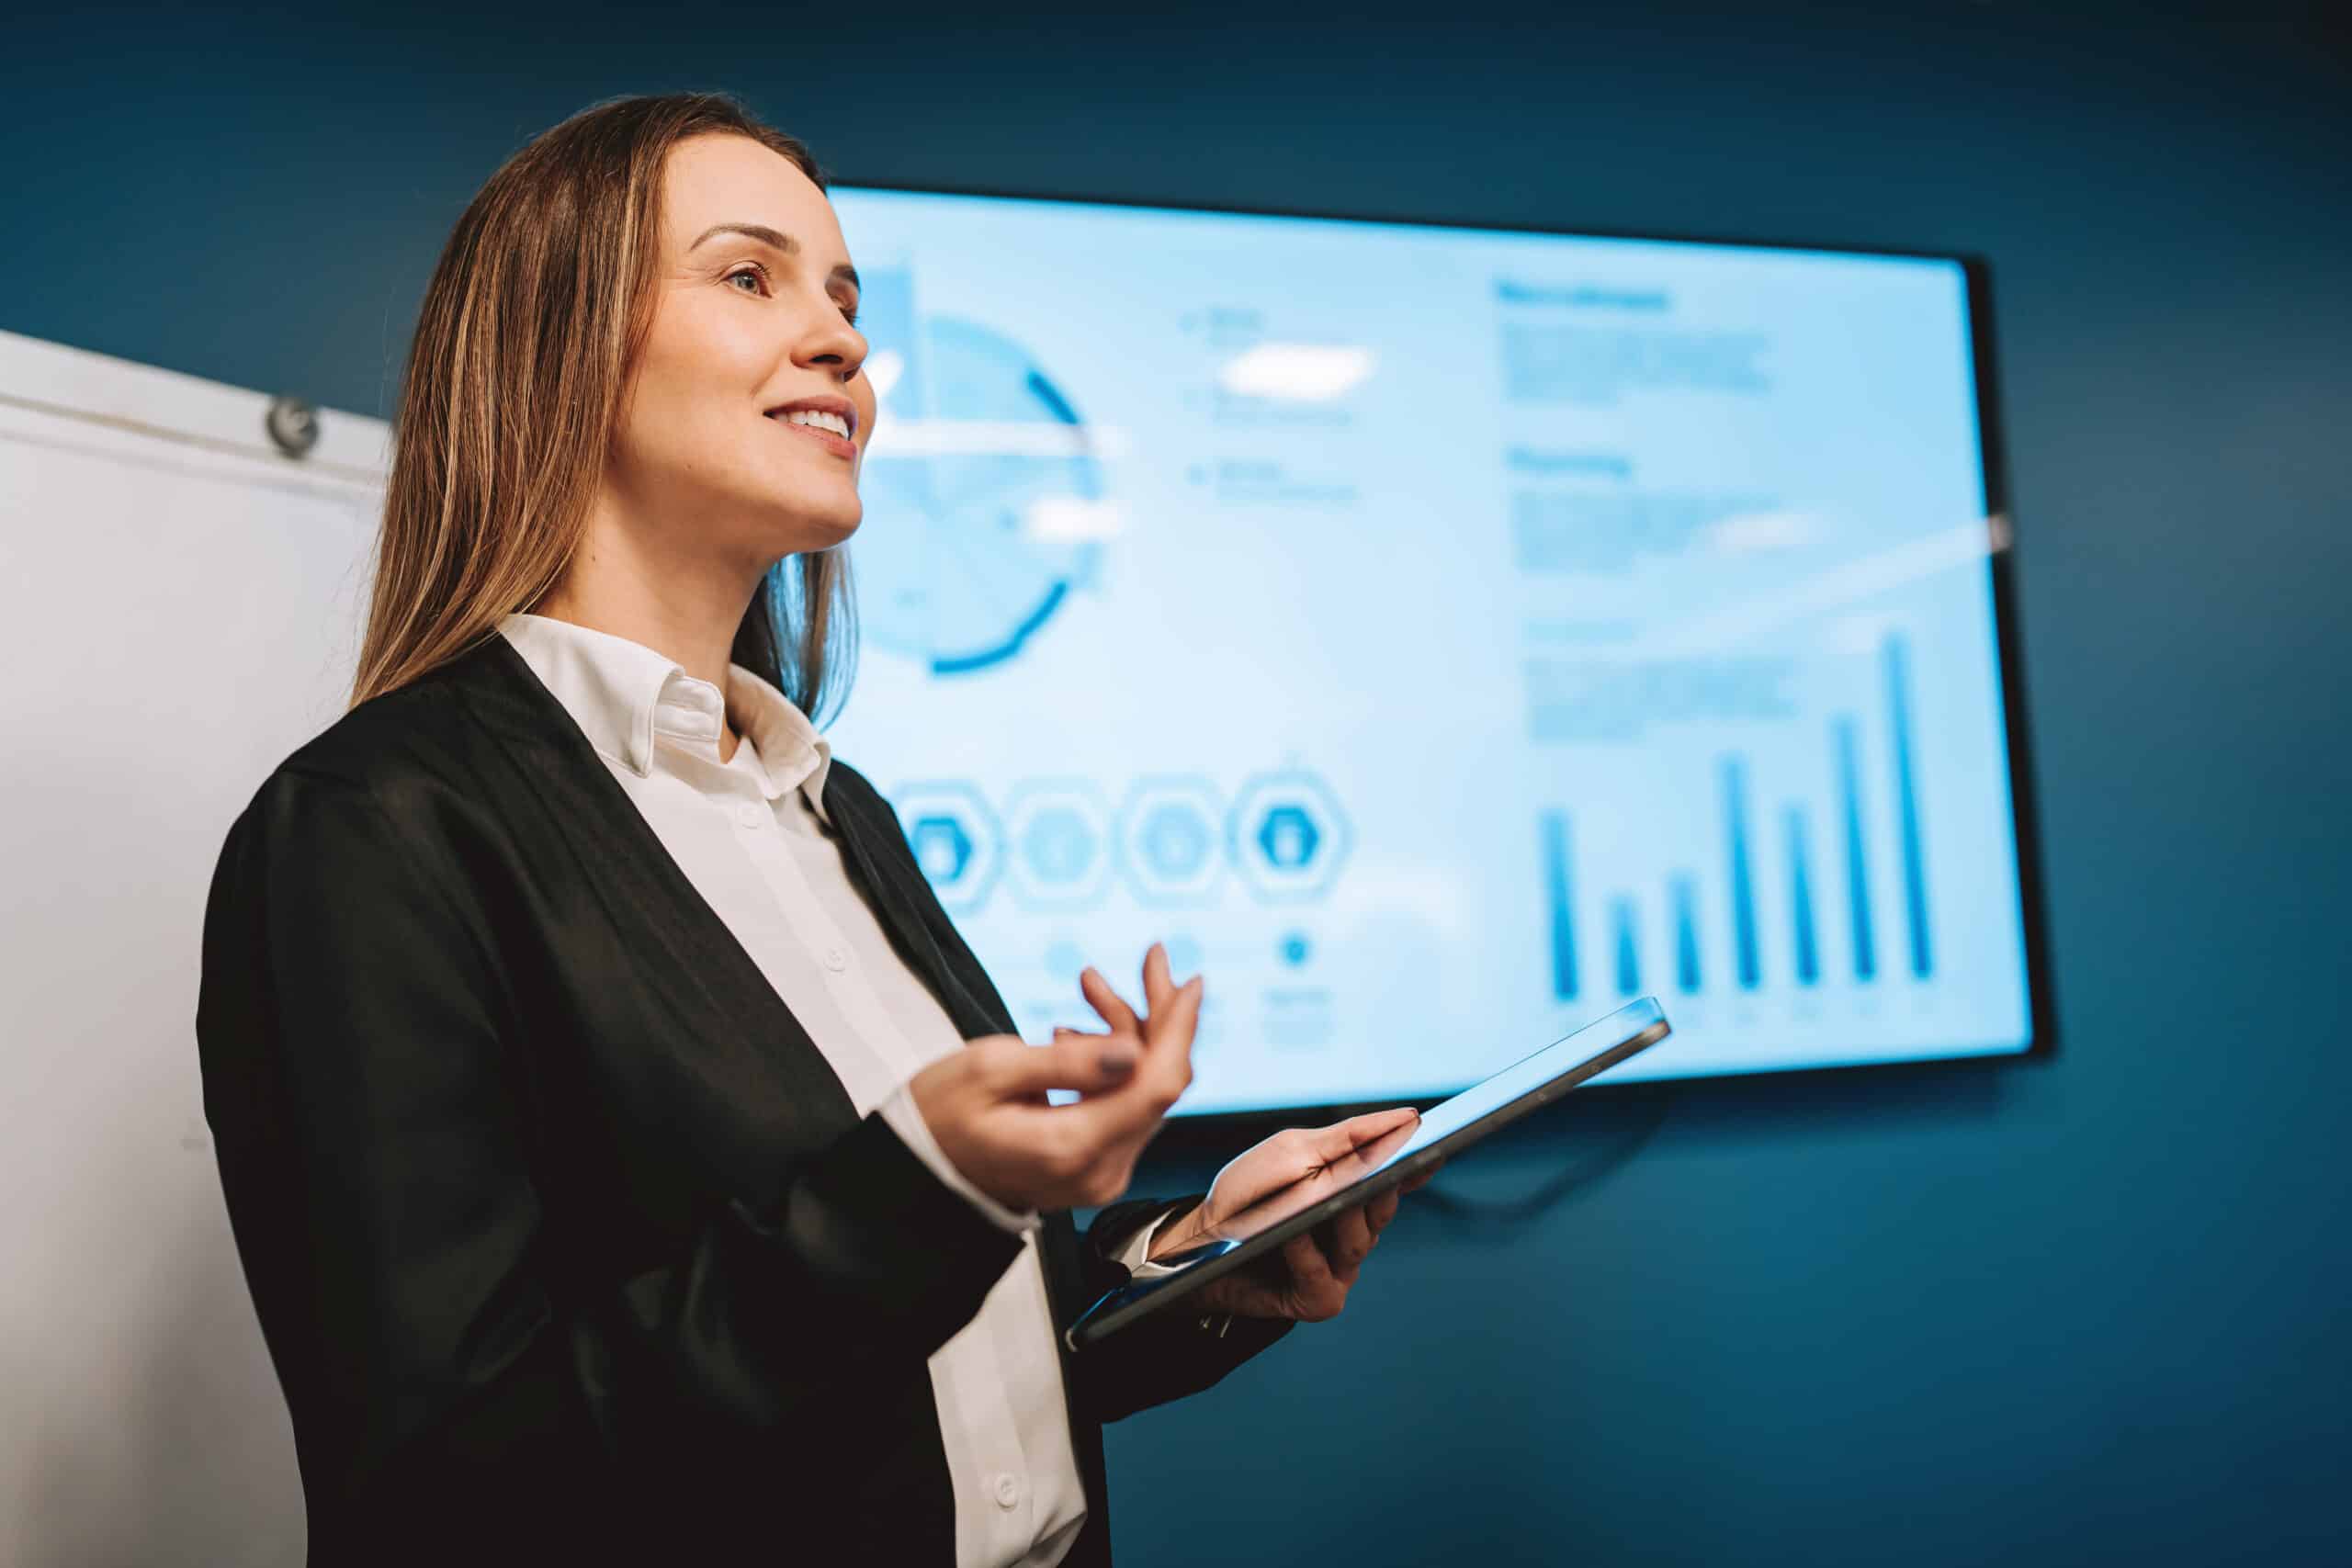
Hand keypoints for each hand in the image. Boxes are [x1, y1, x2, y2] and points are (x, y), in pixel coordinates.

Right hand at [909, 942, 1196, 1212]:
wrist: (916, 1172)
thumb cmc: (939, 1116)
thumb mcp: (990, 1070)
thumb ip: (1068, 1062)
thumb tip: (1134, 1048)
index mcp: (1073, 1146)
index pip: (1156, 1084)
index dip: (1180, 1027)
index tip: (1191, 978)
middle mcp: (1099, 1170)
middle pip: (1158, 1084)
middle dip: (1158, 1015)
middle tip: (1149, 958)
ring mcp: (1100, 1173)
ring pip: (1143, 1090)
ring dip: (1129, 1032)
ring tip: (1087, 985)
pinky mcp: (1095, 1166)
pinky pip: (1123, 1105)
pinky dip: (1112, 1062)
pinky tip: (1073, 1035)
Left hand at [1146, 1112, 1443, 1321]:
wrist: (1196, 1245)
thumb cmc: (1247, 1195)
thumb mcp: (1293, 1152)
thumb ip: (1346, 1139)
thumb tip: (1405, 1119)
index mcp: (1353, 1193)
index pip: (1397, 1176)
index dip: (1418, 1164)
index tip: (1438, 1144)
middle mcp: (1353, 1232)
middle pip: (1381, 1208)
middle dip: (1383, 1187)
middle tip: (1393, 1168)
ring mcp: (1339, 1269)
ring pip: (1358, 1240)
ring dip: (1340, 1217)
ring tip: (1331, 1198)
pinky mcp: (1318, 1299)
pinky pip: (1320, 1273)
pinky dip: (1303, 1251)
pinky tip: (1292, 1233)